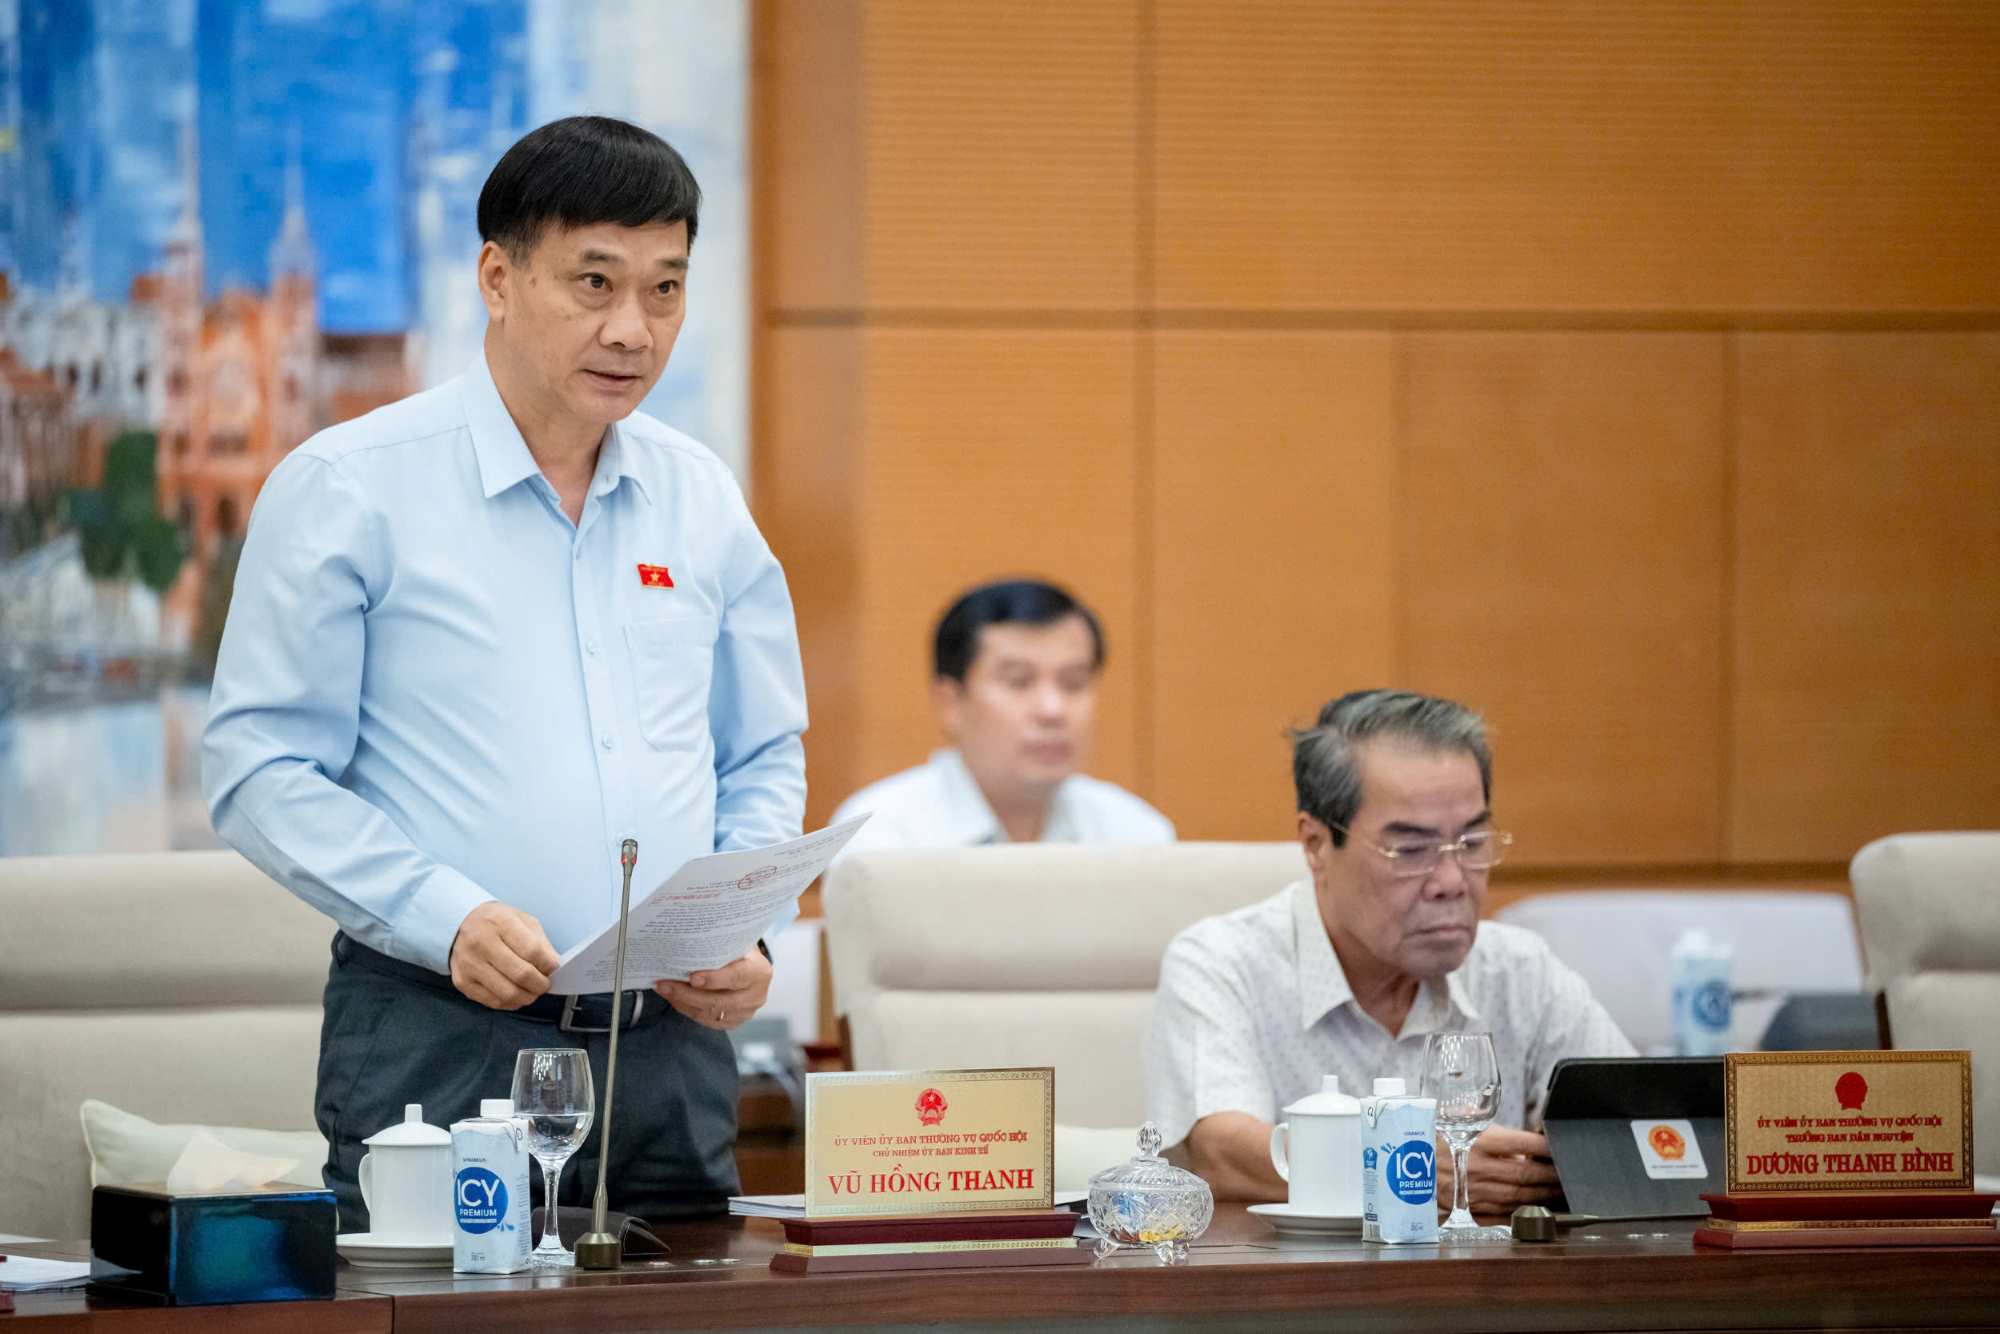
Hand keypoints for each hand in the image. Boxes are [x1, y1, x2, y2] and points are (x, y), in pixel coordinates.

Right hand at [448, 902, 559, 1008]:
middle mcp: (481, 943)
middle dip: (540, 985)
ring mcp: (470, 964)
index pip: (532, 951)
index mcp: (500, 923)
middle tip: (545, 984)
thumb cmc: (496, 923)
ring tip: (532, 991)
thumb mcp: (522, 920)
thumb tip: (552, 967)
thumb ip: (540, 942)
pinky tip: (516, 994)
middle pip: (521, 975)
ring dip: (527, 997)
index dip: (548, 964)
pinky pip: (493, 1002)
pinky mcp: (463, 982)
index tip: (553, 968)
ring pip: (508, 993)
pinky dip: (511, 1002)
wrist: (460, 923)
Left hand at [655, 947, 771, 1031]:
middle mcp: (756, 995)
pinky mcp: (733, 1022)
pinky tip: (674, 998)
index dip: (714, 979)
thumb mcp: (734, 943)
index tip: (691, 977)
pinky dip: (687, 1009)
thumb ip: (717, 945)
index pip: (737, 976)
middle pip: (718, 1000)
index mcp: (759, 971)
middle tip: (664, 984)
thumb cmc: (738, 951)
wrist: (750, 968)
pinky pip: (706, 1020)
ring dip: (682, 1002)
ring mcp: (746, 1012)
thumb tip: (686, 939)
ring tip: (664, 989)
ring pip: (709, 1013)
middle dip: (687, 993)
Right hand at [1434, 1125, 1561, 1217]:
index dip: (1547, 1147)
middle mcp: (1479, 1168)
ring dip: (1544, 1195)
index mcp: (1478, 1141)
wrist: (1399, 1166)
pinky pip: (1504, 1213)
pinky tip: (1536, 1207)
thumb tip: (1515, 1130)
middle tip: (1569, 1172)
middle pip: (1526, 1174)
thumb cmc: (1429, 1138)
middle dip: (1552, 1175)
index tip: (1559, 1146)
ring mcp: (1475, 1192)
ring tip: (1560, 1190)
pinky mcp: (1470, 1210)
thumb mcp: (1455, 1120)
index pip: (1524, 1144)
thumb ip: (1487, 1124)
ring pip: (1519, 1196)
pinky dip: (1523, 1210)